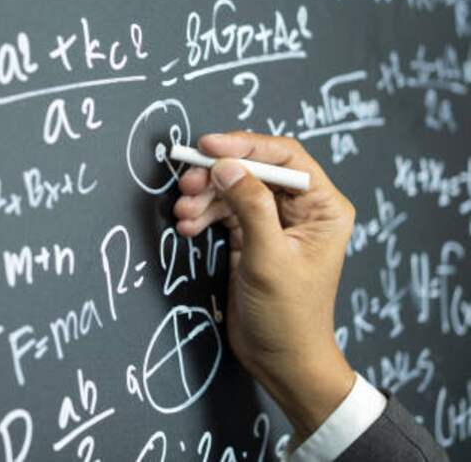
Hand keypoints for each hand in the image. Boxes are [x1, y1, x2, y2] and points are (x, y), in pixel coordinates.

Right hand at [173, 132, 356, 440]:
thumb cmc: (289, 316)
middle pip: (254, 169)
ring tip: (183, 213)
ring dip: (204, 197)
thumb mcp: (269, 258)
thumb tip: (227, 166)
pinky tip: (187, 226)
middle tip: (186, 183)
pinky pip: (224, 210)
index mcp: (323, 207)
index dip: (245, 146)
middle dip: (217, 174)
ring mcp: (275, 222)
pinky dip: (203, 214)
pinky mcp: (252, 236)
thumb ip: (250, 207)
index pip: (284, 158)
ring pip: (234, 188)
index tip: (209, 147)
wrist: (281, 360)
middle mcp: (302, 209)